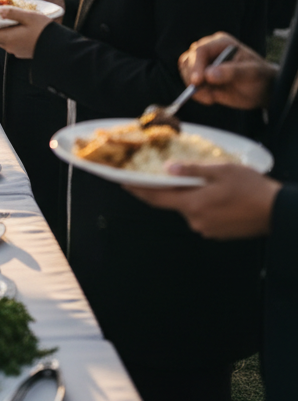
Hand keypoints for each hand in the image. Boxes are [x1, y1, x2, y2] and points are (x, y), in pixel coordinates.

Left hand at [0, 6, 53, 59]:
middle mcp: (9, 46)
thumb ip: (13, 12)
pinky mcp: (23, 52)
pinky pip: (9, 42)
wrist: (60, 48)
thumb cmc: (46, 30)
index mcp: (8, 38)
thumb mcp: (30, 16)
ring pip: (0, 39)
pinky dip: (5, 34)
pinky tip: (10, 27)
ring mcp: (16, 51)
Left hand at [125, 163, 281, 238]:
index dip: (137, 189)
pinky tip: (215, 195)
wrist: (278, 211)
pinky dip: (202, 204)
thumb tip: (168, 168)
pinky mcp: (218, 232)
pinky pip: (202, 215)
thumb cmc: (251, 189)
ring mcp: (207, 228)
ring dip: (189, 196)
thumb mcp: (220, 170)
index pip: (156, 198)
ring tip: (203, 181)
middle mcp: (195, 220)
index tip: (122, 182)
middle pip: (172, 202)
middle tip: (165, 174)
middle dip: (167, 189)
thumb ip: (191, 170)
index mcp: (192, 204)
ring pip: (189, 208)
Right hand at [178, 32, 274, 109]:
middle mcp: (209, 51)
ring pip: (185, 71)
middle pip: (188, 59)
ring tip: (211, 97)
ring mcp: (203, 64)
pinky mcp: (201, 77)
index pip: (200, 50)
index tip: (198, 81)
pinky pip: (189, 83)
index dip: (196, 65)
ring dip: (194, 86)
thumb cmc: (260, 77)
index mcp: (221, 43)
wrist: (262, 90)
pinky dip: (196, 93)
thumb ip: (232, 72)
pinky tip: (211, 98)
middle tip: (205, 94)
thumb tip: (208, 75)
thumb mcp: (252, 73)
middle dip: (193, 77)